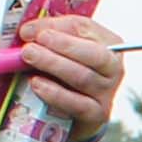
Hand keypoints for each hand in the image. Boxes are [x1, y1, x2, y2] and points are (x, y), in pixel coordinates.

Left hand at [13, 15, 124, 140]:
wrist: (71, 108)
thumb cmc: (64, 70)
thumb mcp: (60, 48)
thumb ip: (48, 36)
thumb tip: (28, 32)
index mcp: (107, 43)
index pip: (84, 28)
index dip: (55, 26)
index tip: (28, 30)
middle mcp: (113, 68)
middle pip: (94, 54)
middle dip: (62, 46)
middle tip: (31, 45)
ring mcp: (107, 92)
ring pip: (84, 77)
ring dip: (53, 65)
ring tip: (28, 57)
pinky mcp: (98, 115)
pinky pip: (79, 105)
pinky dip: (56, 94)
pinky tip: (37, 84)